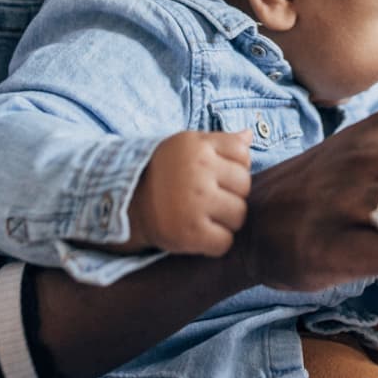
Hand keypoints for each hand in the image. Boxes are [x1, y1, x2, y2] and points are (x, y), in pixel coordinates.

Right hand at [126, 131, 251, 256]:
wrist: (128, 202)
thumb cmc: (166, 172)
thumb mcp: (188, 146)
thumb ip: (221, 141)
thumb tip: (249, 135)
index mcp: (198, 146)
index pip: (243, 154)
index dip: (233, 166)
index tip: (215, 174)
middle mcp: (198, 172)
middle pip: (244, 185)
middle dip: (231, 193)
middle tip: (209, 198)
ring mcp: (195, 202)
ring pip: (239, 214)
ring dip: (226, 219)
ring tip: (205, 215)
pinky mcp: (191, 232)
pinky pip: (225, 242)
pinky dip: (216, 242)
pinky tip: (200, 232)